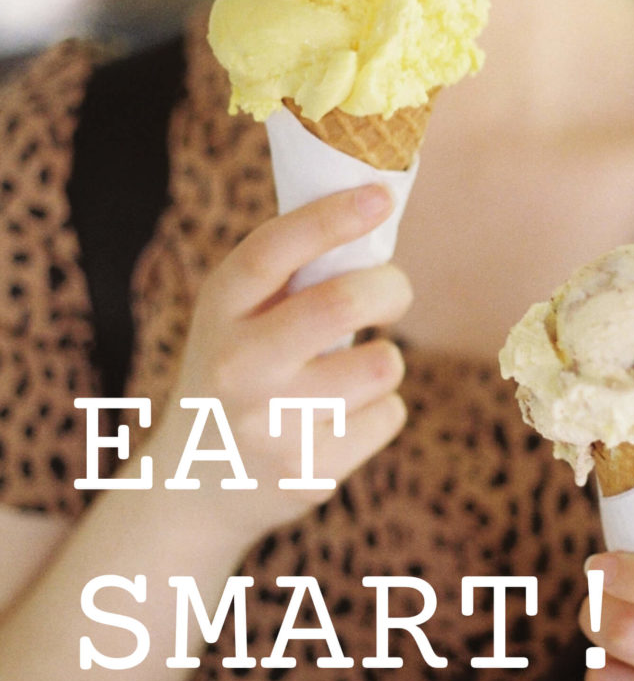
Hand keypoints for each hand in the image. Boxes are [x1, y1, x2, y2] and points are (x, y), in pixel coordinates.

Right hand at [146, 184, 411, 538]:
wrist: (194, 485)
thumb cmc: (241, 372)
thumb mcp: (237, 318)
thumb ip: (290, 276)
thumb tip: (375, 208)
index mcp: (218, 310)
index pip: (273, 250)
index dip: (331, 217)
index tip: (380, 195)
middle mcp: (237, 366)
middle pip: (342, 303)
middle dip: (391, 288)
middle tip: (391, 294)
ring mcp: (269, 425)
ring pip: (383, 364)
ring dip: (385, 359)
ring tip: (353, 371)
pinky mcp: (307, 471)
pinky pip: (390, 415)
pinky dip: (381, 409)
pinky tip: (343, 420)